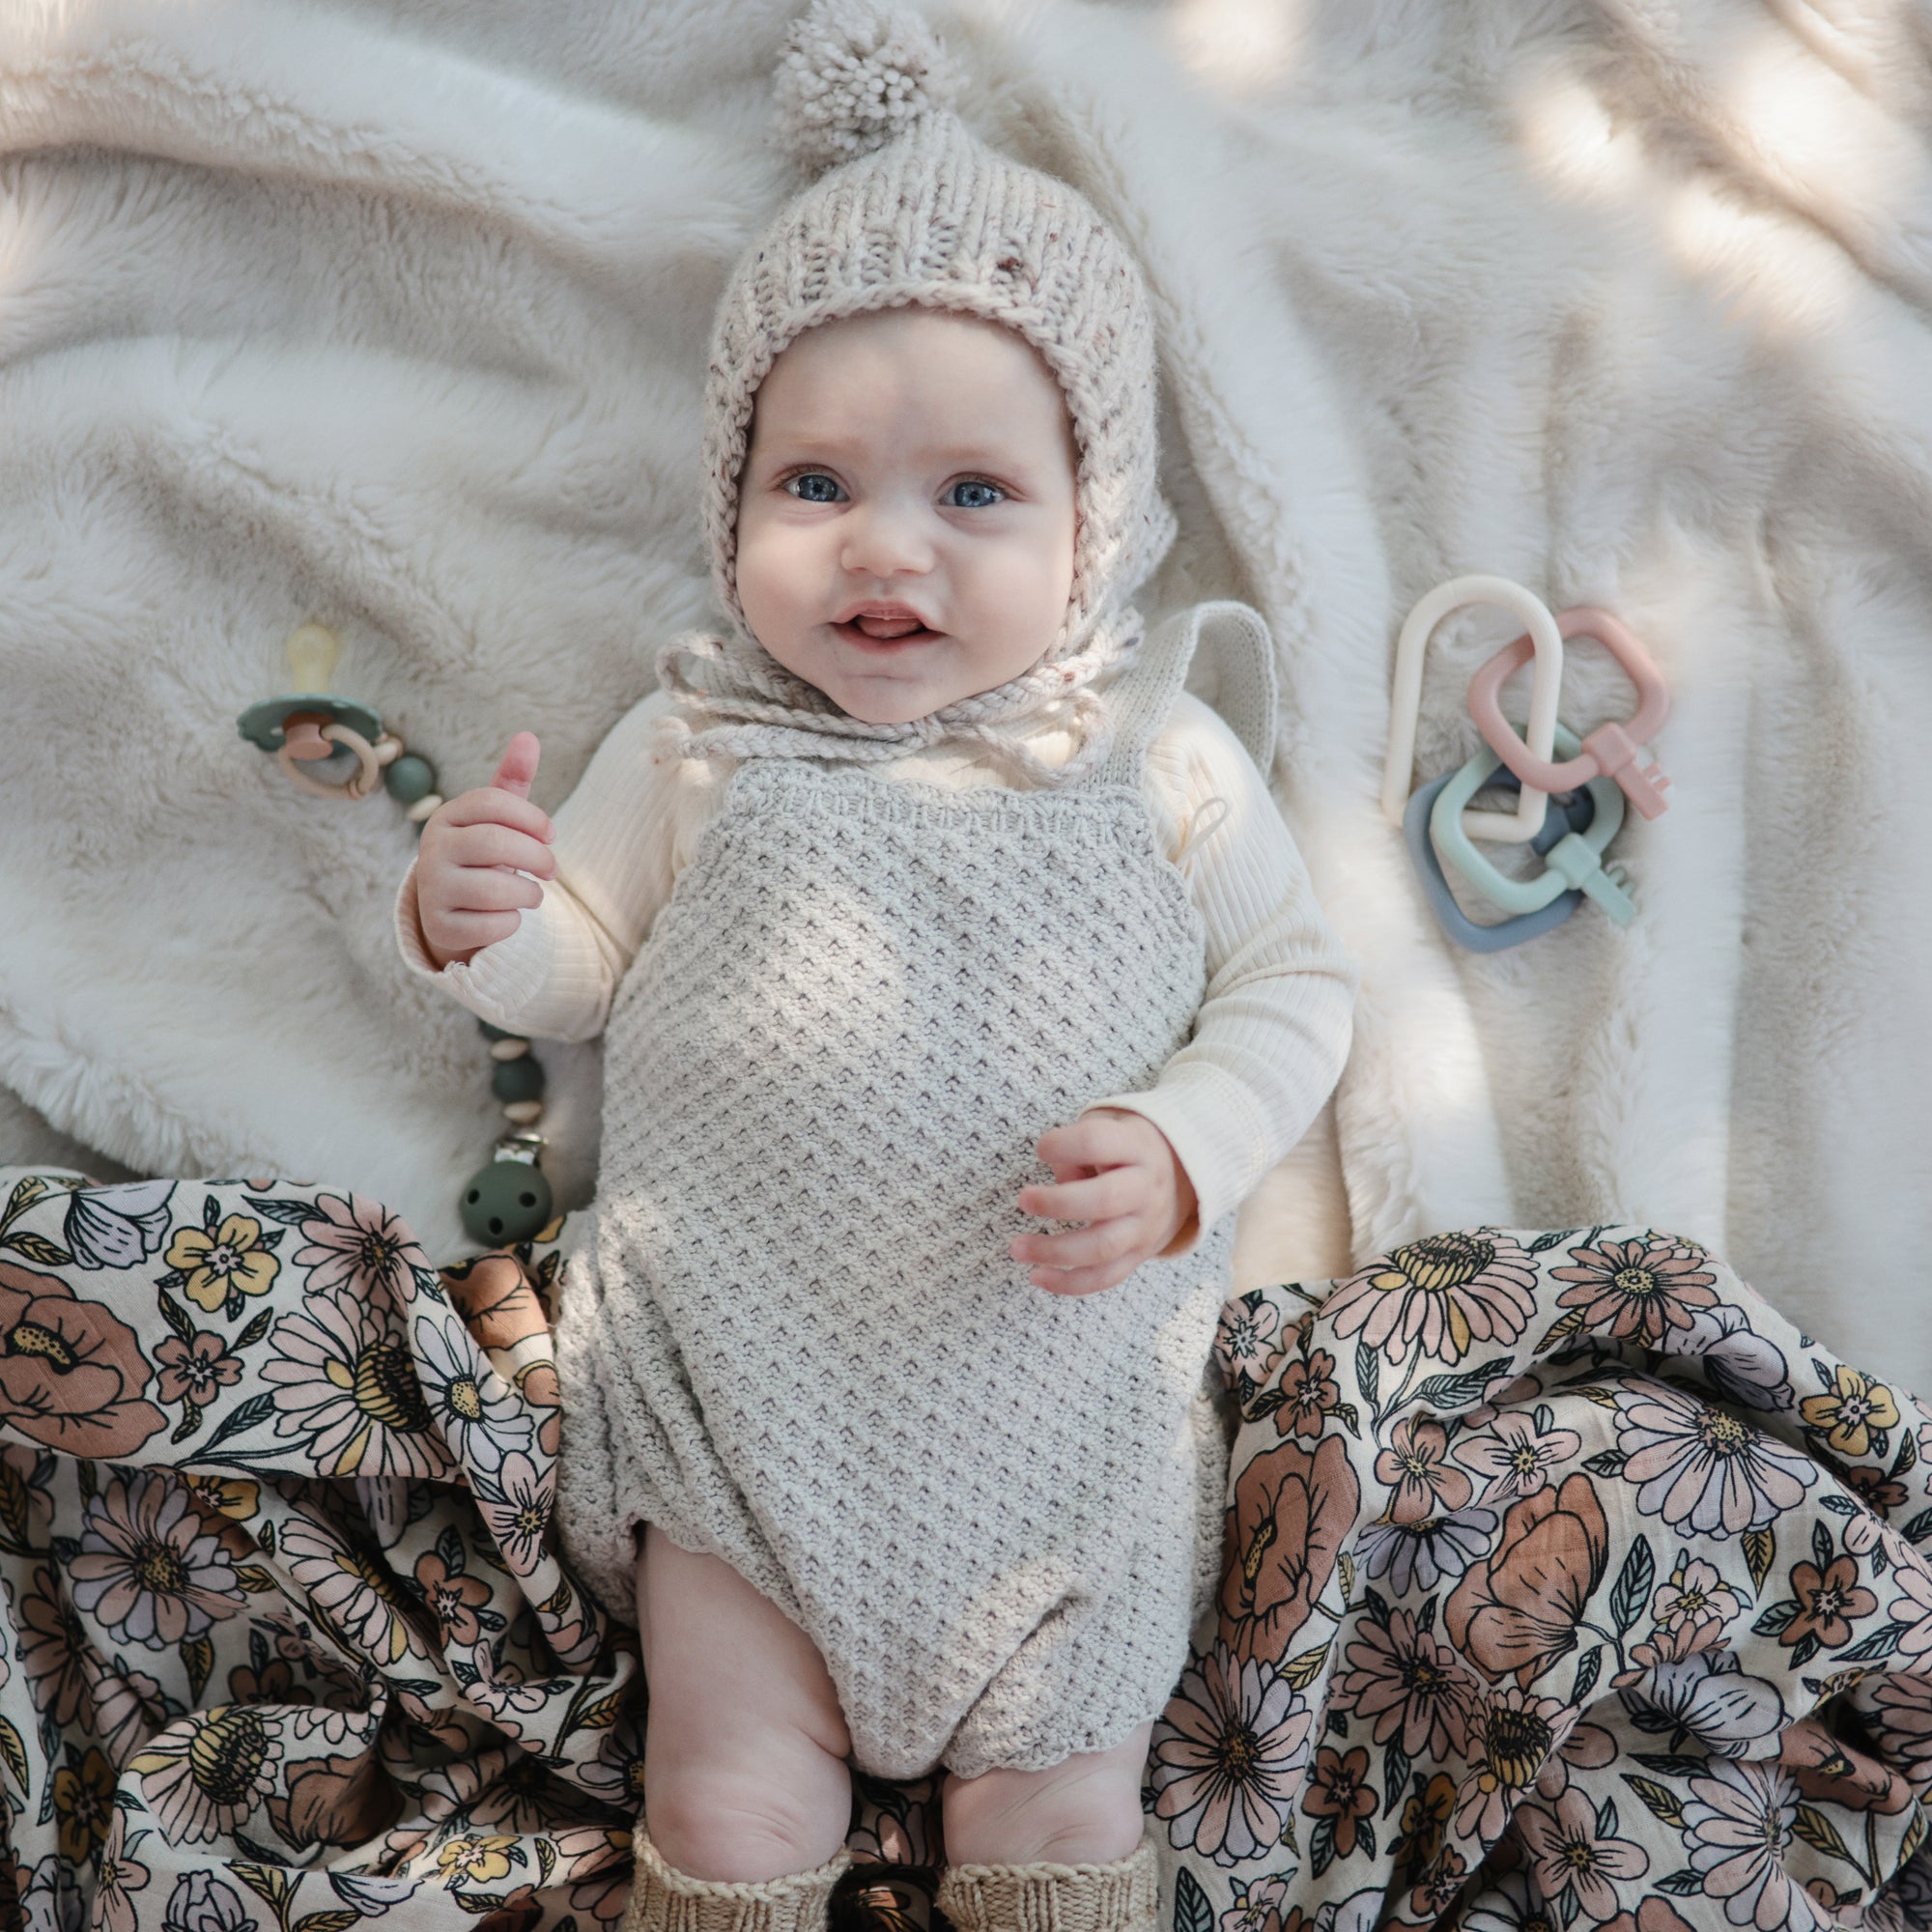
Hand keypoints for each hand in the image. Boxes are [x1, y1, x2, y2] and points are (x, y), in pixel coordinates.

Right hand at [416, 733, 556, 967]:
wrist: (457, 910)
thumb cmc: (485, 856)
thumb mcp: (498, 819)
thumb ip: (512, 780)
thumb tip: (529, 736)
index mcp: (447, 816)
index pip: (490, 801)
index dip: (531, 817)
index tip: (552, 834)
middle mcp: (431, 849)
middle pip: (495, 843)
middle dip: (537, 857)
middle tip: (553, 870)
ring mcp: (432, 889)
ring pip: (494, 889)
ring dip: (529, 895)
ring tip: (533, 895)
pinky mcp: (439, 926)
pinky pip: (489, 926)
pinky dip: (511, 923)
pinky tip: (508, 917)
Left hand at [1011, 1108, 1197, 1296]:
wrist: (1181, 1178)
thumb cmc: (1127, 1149)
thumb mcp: (1111, 1128)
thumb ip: (1081, 1146)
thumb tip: (1060, 1181)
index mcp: (1138, 1147)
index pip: (1097, 1142)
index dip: (1063, 1144)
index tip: (1042, 1149)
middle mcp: (1146, 1188)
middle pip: (1104, 1200)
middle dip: (1057, 1203)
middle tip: (1024, 1199)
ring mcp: (1145, 1227)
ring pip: (1102, 1247)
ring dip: (1054, 1251)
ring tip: (1018, 1247)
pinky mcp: (1139, 1255)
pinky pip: (1106, 1277)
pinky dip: (1069, 1283)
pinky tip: (1038, 1277)